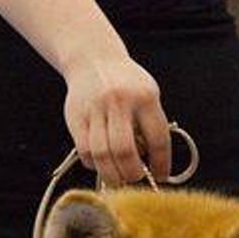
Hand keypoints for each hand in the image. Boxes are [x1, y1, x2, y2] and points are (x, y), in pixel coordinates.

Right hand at [62, 50, 170, 185]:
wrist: (92, 59)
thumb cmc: (126, 85)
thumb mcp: (147, 95)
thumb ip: (152, 126)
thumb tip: (153, 166)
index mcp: (144, 97)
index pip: (158, 140)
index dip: (161, 164)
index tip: (161, 176)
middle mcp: (119, 101)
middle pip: (125, 151)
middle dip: (133, 173)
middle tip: (135, 177)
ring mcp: (95, 108)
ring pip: (102, 154)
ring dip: (113, 175)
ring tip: (119, 178)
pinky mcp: (76, 117)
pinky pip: (85, 151)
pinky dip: (94, 165)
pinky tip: (102, 164)